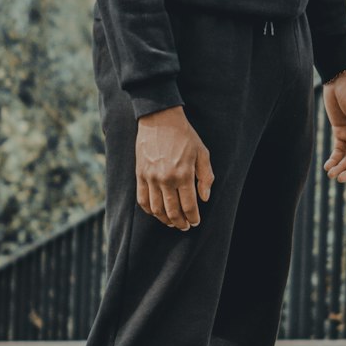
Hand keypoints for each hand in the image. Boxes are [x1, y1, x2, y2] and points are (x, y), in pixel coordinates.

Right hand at [135, 106, 213, 229]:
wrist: (159, 119)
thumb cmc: (184, 135)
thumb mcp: (202, 152)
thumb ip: (206, 176)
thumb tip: (204, 198)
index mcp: (184, 174)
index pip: (189, 206)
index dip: (193, 218)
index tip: (195, 222)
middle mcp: (166, 179)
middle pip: (172, 211)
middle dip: (180, 223)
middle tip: (185, 226)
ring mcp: (151, 178)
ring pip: (156, 209)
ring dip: (165, 220)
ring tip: (171, 222)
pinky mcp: (140, 174)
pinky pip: (142, 199)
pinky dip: (149, 210)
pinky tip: (156, 212)